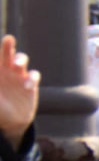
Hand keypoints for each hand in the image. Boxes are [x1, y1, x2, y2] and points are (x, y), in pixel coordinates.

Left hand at [0, 35, 38, 149]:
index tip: (3, 41)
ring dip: (20, 60)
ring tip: (18, 65)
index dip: (1, 49)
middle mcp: (7, 70)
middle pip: (8, 54)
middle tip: (8, 39)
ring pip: (22, 61)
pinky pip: (34, 76)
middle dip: (8, 46)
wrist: (12, 121)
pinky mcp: (31, 84)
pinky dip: (31, 79)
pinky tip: (27, 86)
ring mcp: (20, 76)